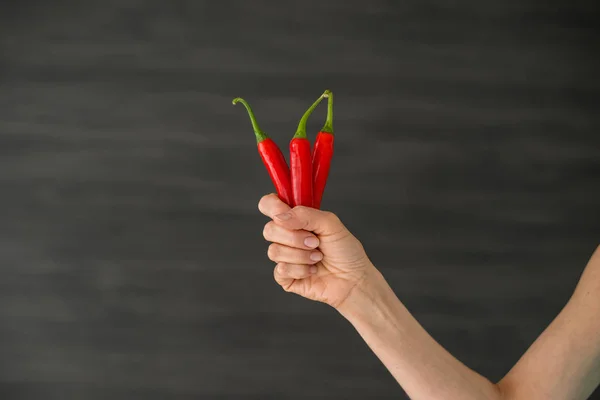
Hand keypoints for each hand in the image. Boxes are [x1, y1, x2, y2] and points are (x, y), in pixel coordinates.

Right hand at [258, 193, 373, 308]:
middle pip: (269, 230)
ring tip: (318, 257)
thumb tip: (280, 217)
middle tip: (315, 242)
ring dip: (301, 256)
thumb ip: (305, 215)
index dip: (272, 207)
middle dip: (294, 237)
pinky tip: (312, 270)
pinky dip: (300, 270)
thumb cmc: (346, 251)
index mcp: (295, 218)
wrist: (354, 280)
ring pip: (274, 251)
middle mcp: (287, 236)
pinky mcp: (285, 277)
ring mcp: (284, 257)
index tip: (285, 213)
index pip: (269, 205)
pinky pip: (280, 270)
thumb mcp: (331, 224)